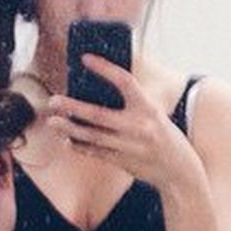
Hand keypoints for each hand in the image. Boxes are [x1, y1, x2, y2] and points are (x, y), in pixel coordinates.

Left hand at [45, 56, 197, 190]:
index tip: (85, 58)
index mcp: (148, 108)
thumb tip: (102, 90)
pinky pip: (96, 152)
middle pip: (99, 115)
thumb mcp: (155, 114)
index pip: (124, 81)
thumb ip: (133, 103)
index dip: (104, 68)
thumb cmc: (163, 136)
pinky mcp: (123, 162)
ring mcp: (129, 146)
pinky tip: (67, 139)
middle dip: (73, 108)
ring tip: (52, 121)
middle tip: (53, 100)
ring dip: (70, 129)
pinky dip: (81, 146)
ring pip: (93, 136)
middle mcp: (138, 127)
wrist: (178, 171)